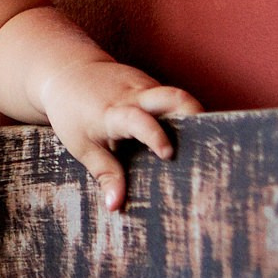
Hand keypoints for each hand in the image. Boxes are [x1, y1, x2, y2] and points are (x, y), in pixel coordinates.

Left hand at [36, 58, 202, 210]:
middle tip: (209, 142)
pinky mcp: (152, 85)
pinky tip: (190, 139)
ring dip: (193, 119)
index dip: (155, 136)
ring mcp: (146, 86)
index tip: (168, 154)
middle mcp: (134, 95)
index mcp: (114, 112)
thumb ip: (104, 174)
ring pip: (177, 98)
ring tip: (205, 148)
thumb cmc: (72, 113)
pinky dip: (183, 118)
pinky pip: (172, 101)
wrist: (67, 72)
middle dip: (194, 114)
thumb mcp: (82, 146)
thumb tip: (115, 206)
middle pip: (172, 96)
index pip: (138, 120)